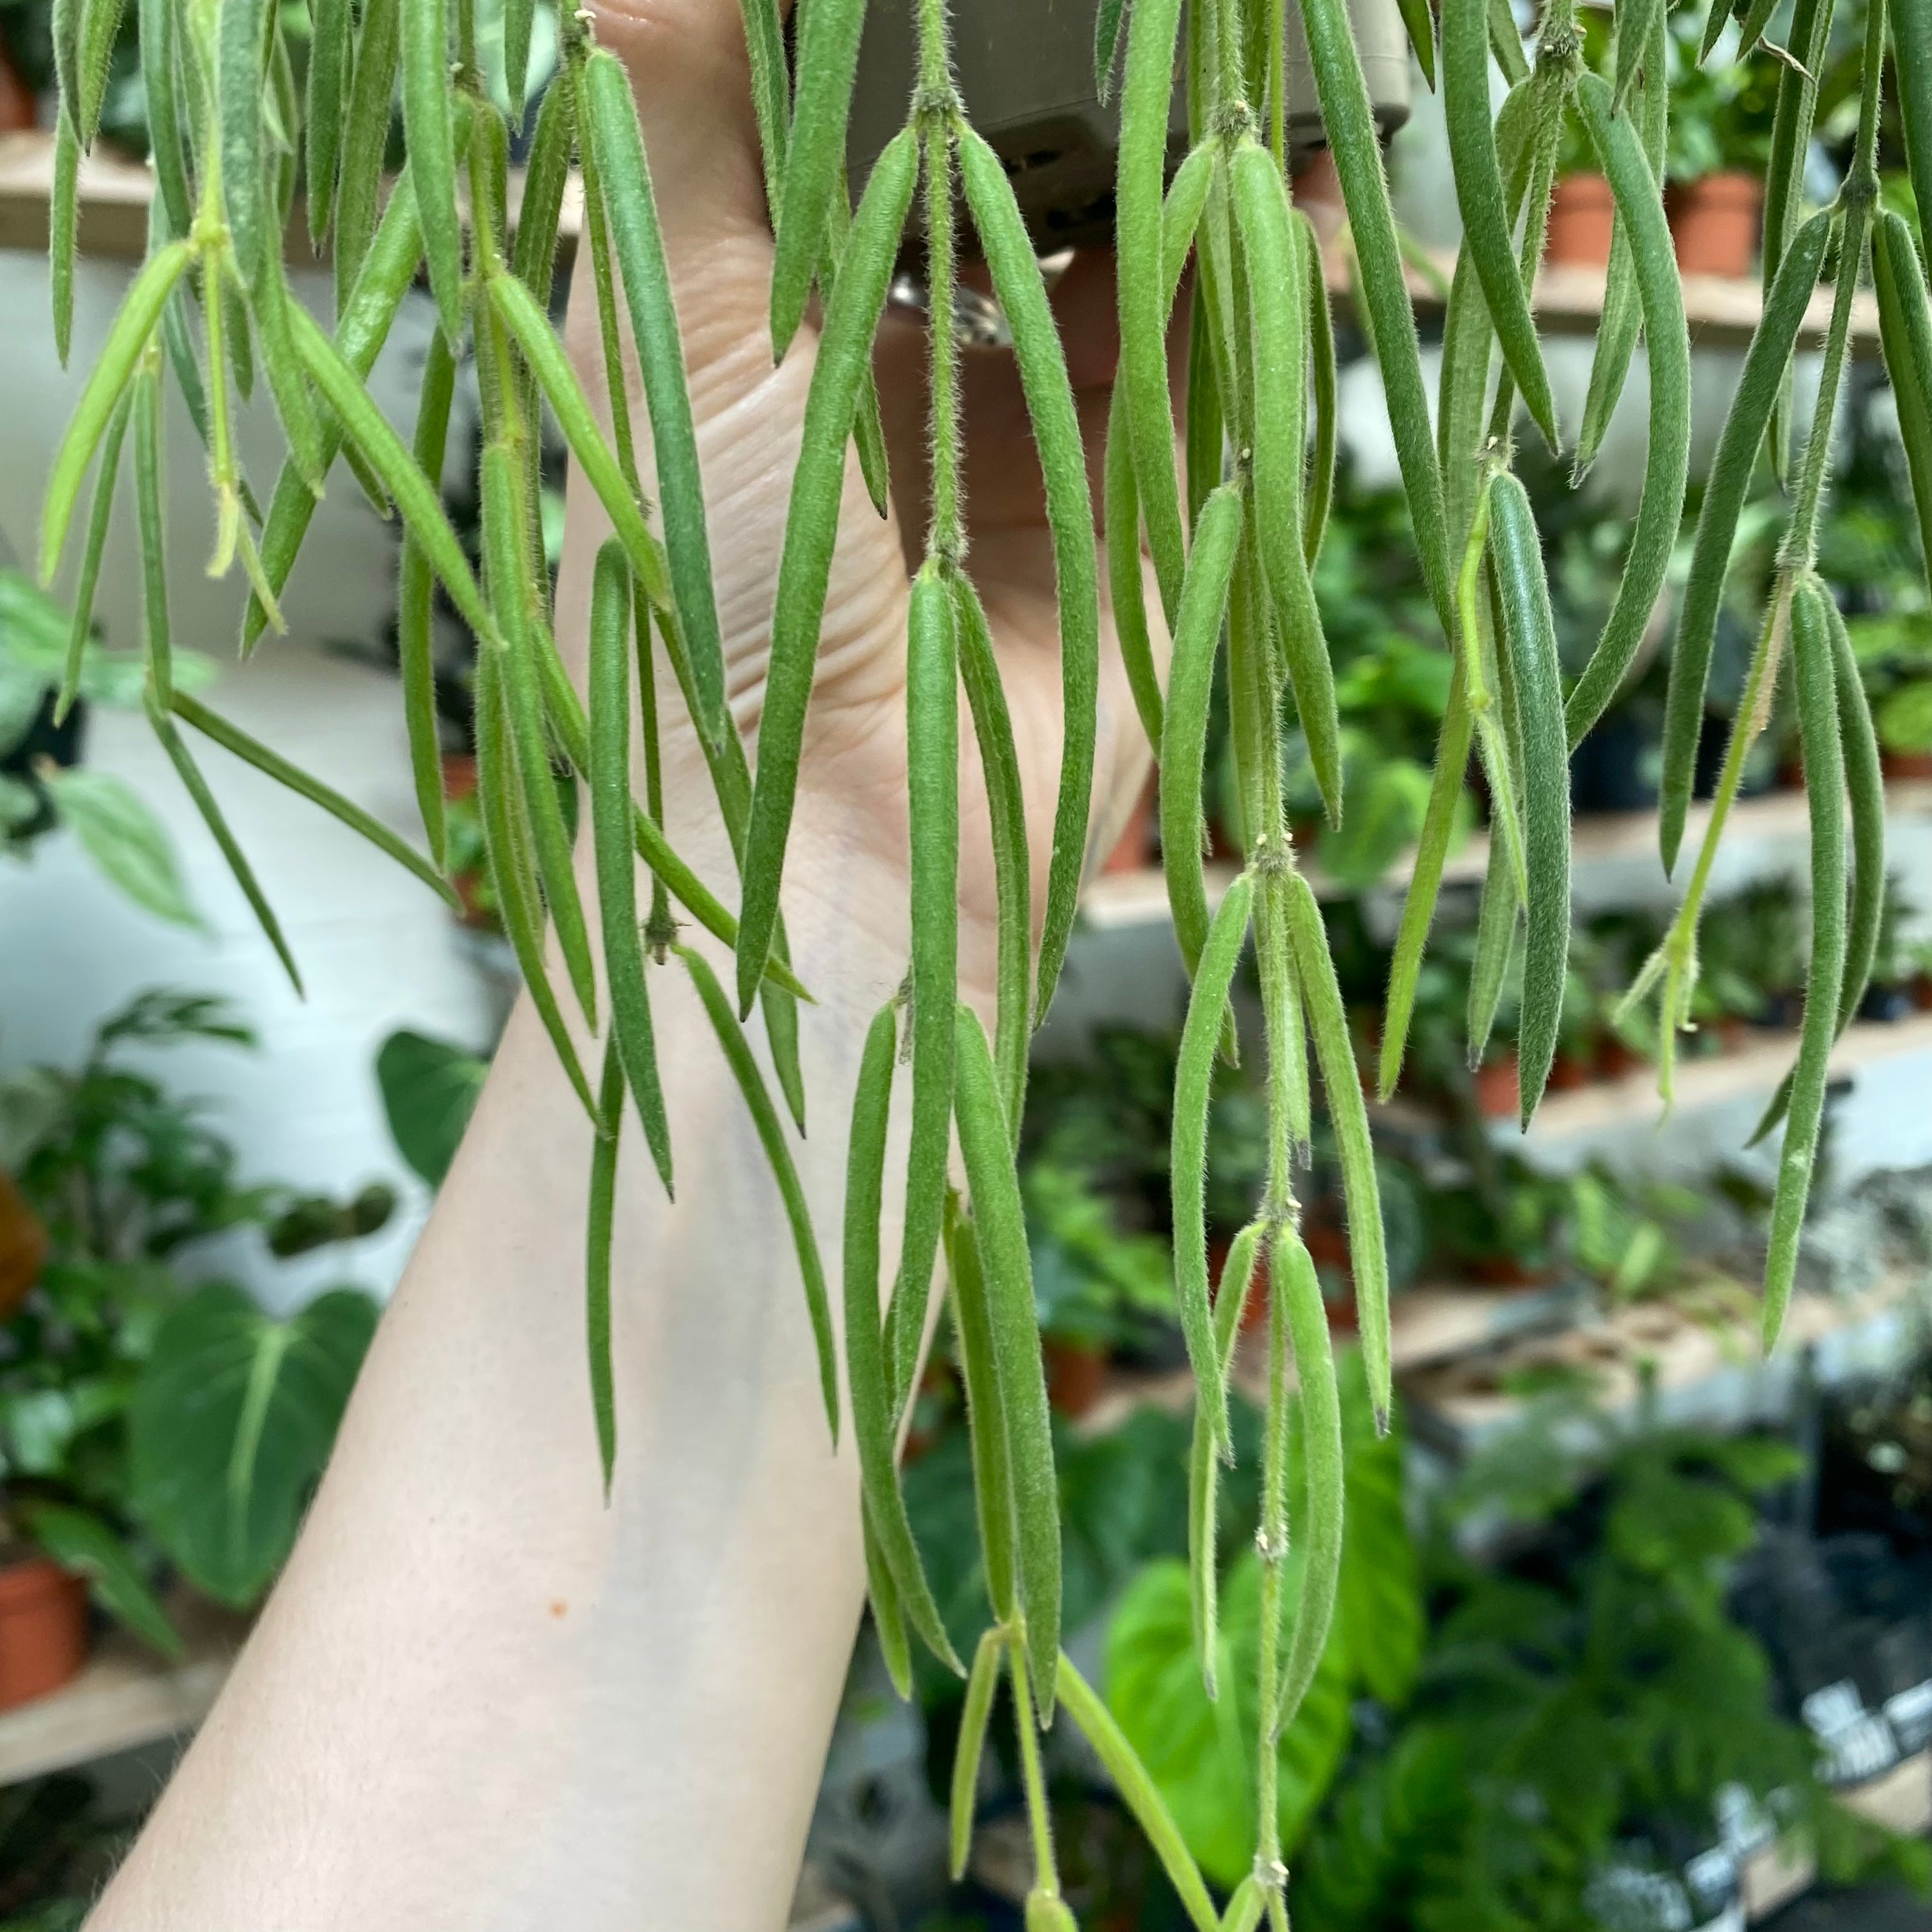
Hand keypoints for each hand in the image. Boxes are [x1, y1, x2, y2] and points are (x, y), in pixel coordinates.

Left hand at [556, 0, 1163, 1004]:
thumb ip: (681, 132)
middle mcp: (915, 371)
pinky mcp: (1147, 502)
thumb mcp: (666, 337)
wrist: (834, 846)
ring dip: (1164, 139)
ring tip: (1198, 29)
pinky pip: (1214, 347)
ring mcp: (1042, 435)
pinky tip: (1259, 154)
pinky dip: (1244, 252)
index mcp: (780, 326)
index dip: (908, 40)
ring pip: (1126, 245)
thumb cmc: (704, 596)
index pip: (855, 133)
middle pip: (1008, 174)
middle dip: (1061, 77)